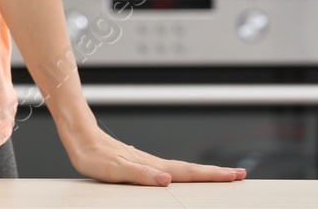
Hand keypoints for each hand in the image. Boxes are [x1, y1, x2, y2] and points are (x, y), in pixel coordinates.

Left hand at [63, 124, 245, 185]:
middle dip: (215, 174)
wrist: (79, 137)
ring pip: (180, 170)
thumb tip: (165, 180)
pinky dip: (182, 174)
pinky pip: (167, 170)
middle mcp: (153, 164)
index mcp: (152, 167)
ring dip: (201, 174)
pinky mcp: (138, 163)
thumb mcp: (114, 169)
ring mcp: (146, 163)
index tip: (235, 175)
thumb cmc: (92, 154)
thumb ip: (139, 175)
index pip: (188, 173)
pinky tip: (179, 177)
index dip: (212, 175)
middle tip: (238, 175)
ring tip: (218, 177)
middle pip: (190, 171)